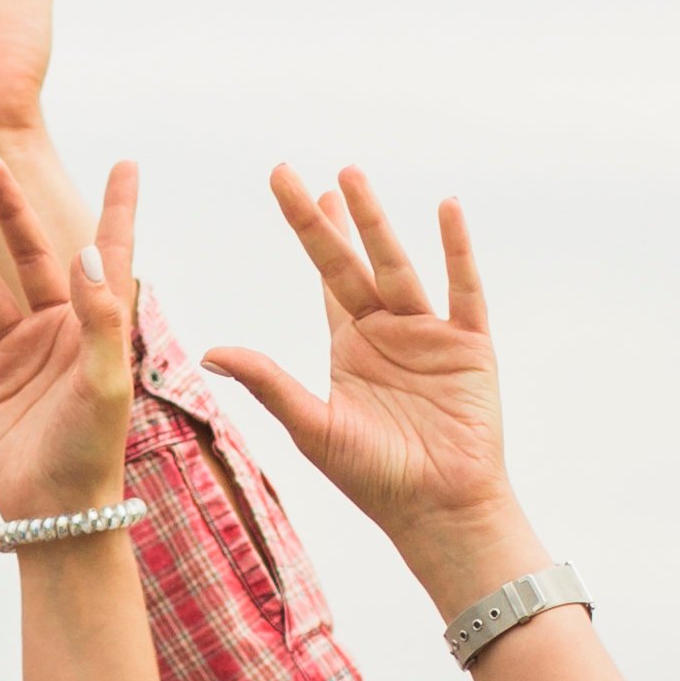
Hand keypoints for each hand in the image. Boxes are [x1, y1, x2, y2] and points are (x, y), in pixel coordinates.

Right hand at [0, 153, 144, 523]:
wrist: (56, 514)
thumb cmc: (92, 451)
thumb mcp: (105, 383)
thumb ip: (102, 318)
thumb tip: (88, 252)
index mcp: (96, 327)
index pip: (109, 255)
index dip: (119, 209)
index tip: (127, 164)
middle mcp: (58, 332)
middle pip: (31, 255)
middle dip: (8, 210)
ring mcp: (18, 356)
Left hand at [207, 168, 520, 591]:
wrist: (438, 510)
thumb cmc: (375, 478)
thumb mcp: (313, 427)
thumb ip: (268, 384)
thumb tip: (209, 352)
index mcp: (350, 345)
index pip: (325, 276)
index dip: (308, 231)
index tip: (288, 185)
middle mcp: (388, 330)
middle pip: (355, 260)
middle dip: (334, 217)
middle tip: (314, 170)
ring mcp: (431, 334)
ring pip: (399, 264)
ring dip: (378, 222)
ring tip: (353, 176)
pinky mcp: (470, 346)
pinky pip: (463, 289)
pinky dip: (456, 250)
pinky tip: (446, 209)